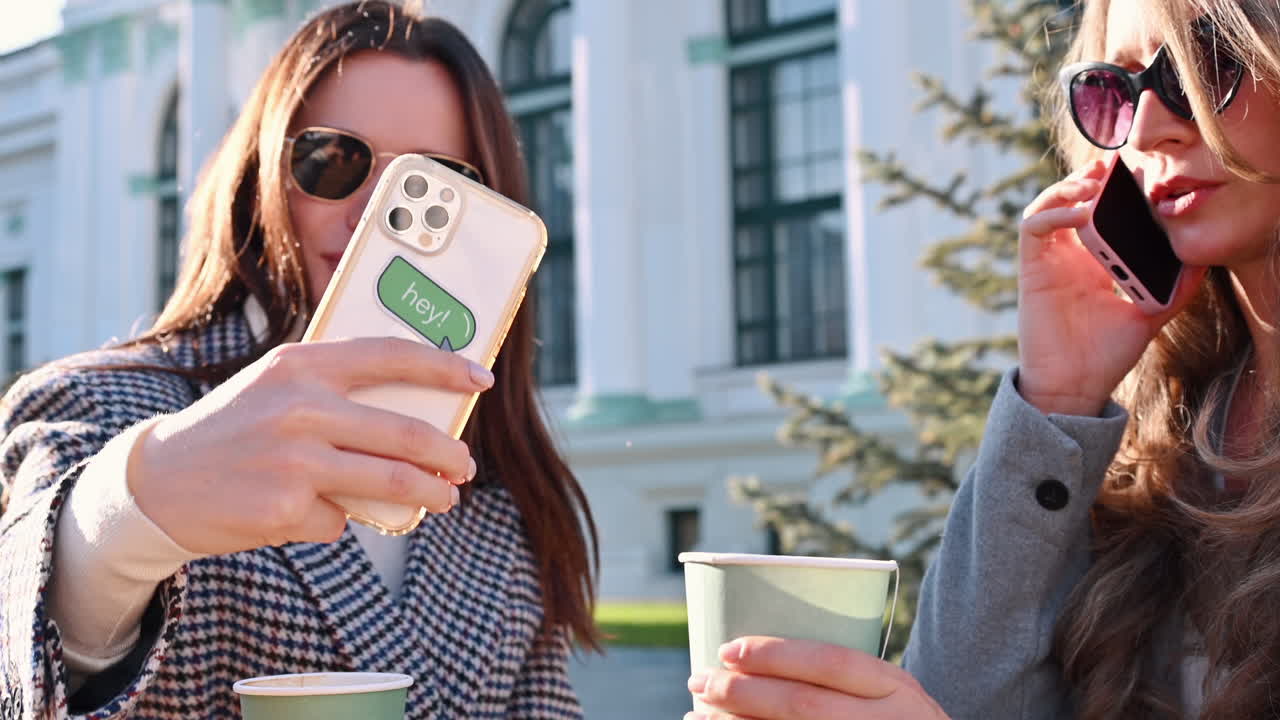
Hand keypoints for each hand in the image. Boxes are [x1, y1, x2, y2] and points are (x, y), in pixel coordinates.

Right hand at [129, 337, 493, 554]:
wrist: (159, 481)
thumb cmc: (234, 428)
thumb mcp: (277, 387)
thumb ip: (336, 389)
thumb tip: (418, 410)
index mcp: (302, 365)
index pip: (391, 355)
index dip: (445, 366)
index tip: (481, 378)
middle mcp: (300, 407)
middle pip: (405, 433)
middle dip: (447, 454)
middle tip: (464, 466)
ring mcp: (293, 459)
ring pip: (390, 482)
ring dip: (428, 494)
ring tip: (443, 498)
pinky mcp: (285, 507)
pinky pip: (339, 520)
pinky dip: (337, 520)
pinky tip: (304, 512)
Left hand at [685, 637, 948, 719]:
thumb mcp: (892, 692)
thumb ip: (847, 676)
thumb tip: (760, 653)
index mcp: (897, 686)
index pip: (830, 662)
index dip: (775, 654)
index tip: (728, 648)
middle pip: (802, 704)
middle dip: (742, 691)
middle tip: (699, 678)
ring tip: (698, 711)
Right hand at [1017, 159, 1206, 416]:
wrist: (1075, 385)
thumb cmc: (1107, 355)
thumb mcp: (1151, 313)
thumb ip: (1176, 287)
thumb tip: (1202, 260)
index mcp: (1095, 261)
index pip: (1100, 210)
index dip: (1114, 187)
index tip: (1140, 174)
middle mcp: (1070, 255)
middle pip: (1072, 198)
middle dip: (1092, 177)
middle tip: (1117, 167)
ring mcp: (1049, 260)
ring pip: (1048, 204)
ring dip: (1069, 187)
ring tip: (1097, 184)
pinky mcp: (1032, 269)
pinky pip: (1033, 226)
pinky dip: (1054, 211)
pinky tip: (1082, 213)